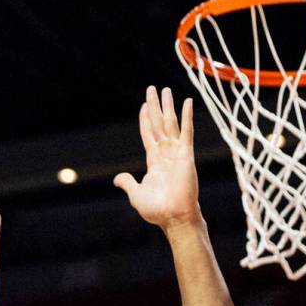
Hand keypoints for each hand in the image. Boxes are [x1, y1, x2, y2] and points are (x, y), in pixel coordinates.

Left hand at [114, 86, 200, 230]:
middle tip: (152, 89)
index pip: (148, 134)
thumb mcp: (136, 194)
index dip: (146, 119)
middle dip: (156, 106)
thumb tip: (117, 179)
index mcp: (154, 161)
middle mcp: (165, 153)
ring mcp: (176, 152)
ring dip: (168, 106)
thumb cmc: (157, 210)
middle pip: (159, 123)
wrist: (174, 217)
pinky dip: (187, 116)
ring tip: (165, 89)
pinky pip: (187, 131)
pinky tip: (187, 102)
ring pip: (171, 123)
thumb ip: (127, 183)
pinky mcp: (187, 154)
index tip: (144, 105)